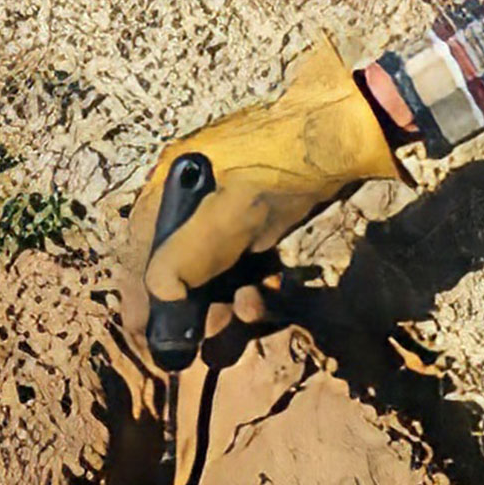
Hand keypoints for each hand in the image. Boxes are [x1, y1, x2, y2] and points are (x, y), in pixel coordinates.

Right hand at [126, 34, 403, 370]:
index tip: (164, 350)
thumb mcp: (230, 214)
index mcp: (164, 201)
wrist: (347, 134)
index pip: (137, 268)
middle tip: (224, 326)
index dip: (145, 313)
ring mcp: (220, 226)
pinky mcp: (251, 234)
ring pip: (212, 288)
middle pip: (176, 286)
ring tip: (255, 305)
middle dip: (199, 315)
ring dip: (230, 309)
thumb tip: (156, 305)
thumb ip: (186, 261)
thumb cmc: (282, 165)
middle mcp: (184, 215)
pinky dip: (255, 293)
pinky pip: (241, 279)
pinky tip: (272, 289)